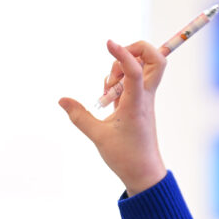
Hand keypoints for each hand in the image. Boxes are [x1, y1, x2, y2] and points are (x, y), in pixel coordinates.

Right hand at [59, 39, 167, 195]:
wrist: (145, 175)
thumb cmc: (125, 158)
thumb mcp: (98, 137)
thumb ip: (79, 116)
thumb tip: (61, 100)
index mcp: (136, 104)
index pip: (136, 70)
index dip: (123, 53)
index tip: (108, 43)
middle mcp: (145, 98)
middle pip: (156, 61)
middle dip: (138, 49)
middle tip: (117, 61)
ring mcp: (145, 100)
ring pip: (145, 68)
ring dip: (125, 66)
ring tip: (108, 88)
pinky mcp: (140, 105)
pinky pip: (136, 81)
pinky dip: (123, 79)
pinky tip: (109, 95)